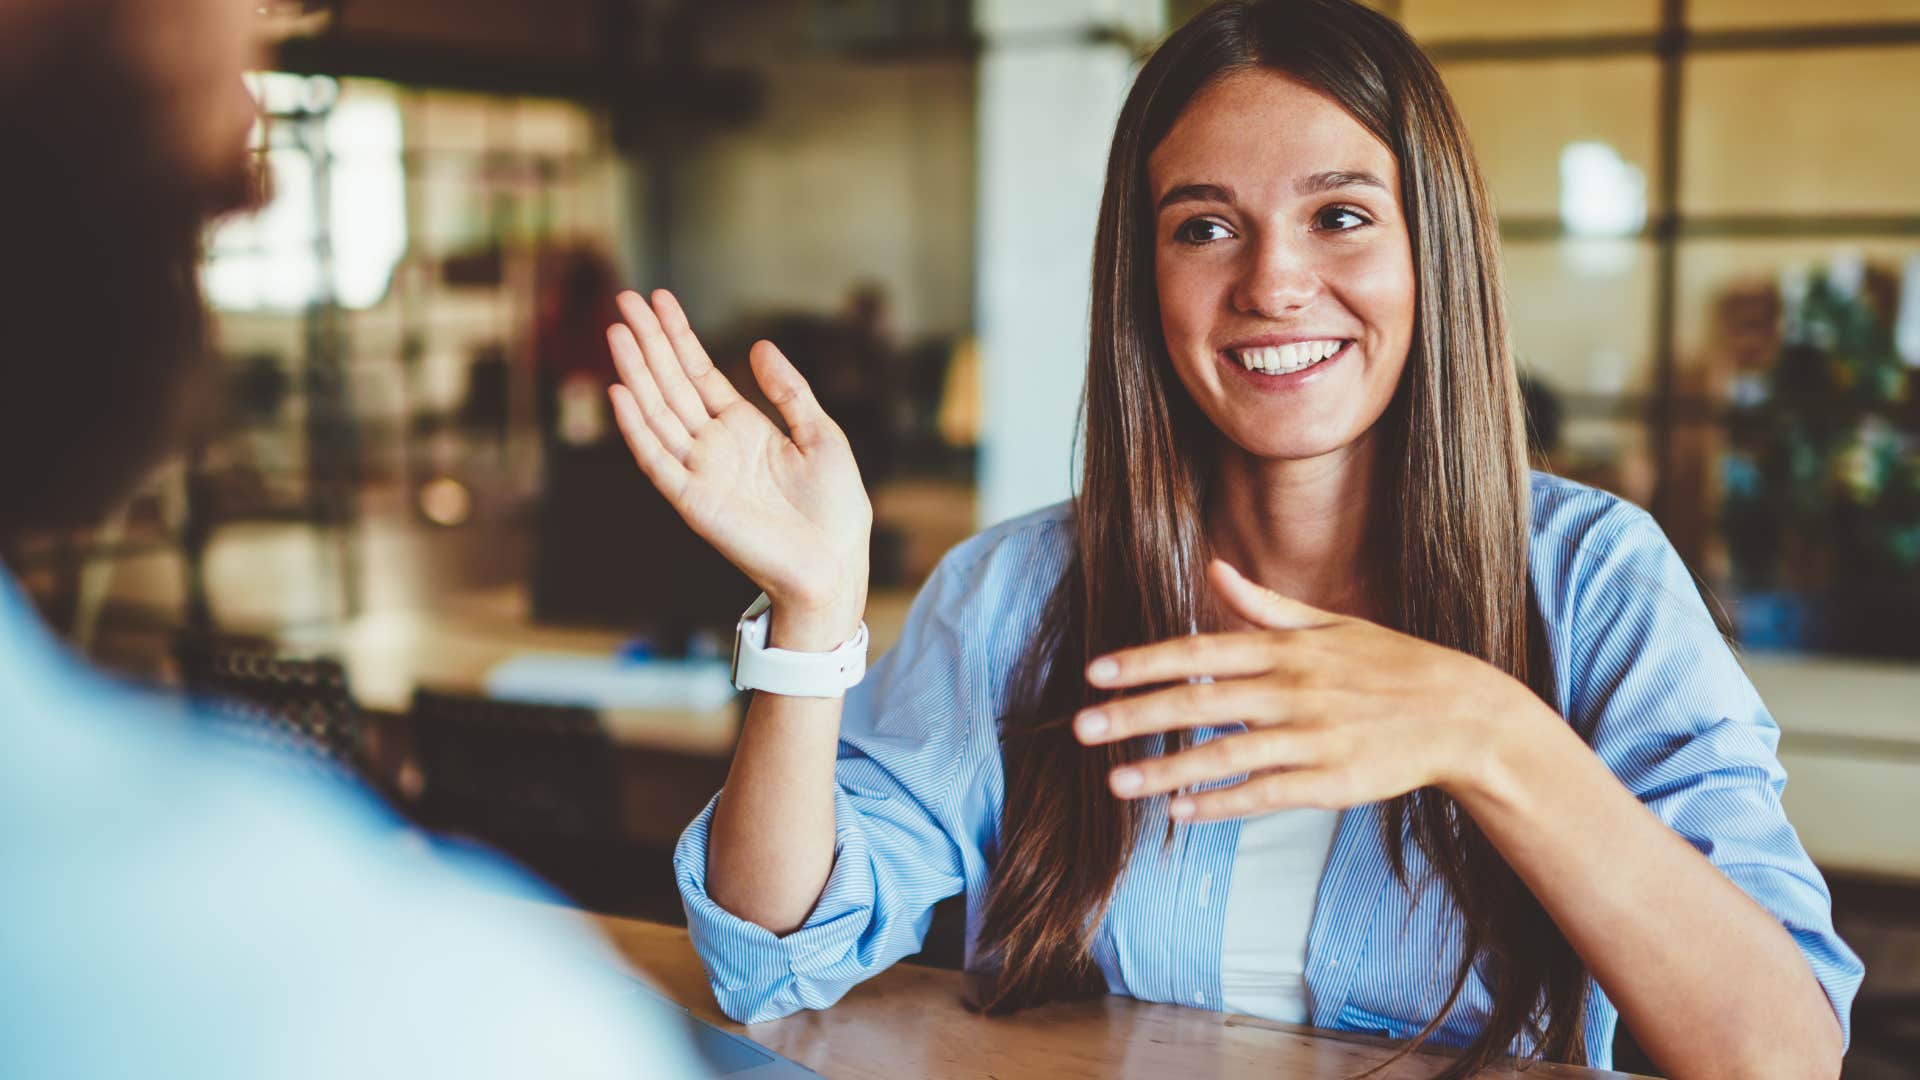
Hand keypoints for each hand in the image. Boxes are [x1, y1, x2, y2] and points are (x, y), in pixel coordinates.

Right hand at [607, 289, 870, 636]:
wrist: (836, 562)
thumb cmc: (835, 506)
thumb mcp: (821, 434)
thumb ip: (789, 391)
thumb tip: (758, 345)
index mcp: (744, 428)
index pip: (699, 373)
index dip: (678, 336)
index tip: (658, 299)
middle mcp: (715, 446)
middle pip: (671, 384)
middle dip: (649, 342)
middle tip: (625, 298)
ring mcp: (700, 471)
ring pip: (658, 413)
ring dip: (636, 372)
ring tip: (617, 331)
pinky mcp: (693, 500)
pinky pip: (657, 459)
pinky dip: (637, 427)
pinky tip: (621, 391)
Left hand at [1071, 558, 1547, 821]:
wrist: (1463, 715)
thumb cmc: (1392, 666)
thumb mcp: (1331, 625)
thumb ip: (1265, 605)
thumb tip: (1214, 569)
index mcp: (1288, 649)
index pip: (1201, 651)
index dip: (1145, 661)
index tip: (1095, 672)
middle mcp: (1293, 689)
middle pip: (1200, 701)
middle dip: (1136, 715)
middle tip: (1082, 728)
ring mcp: (1312, 738)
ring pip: (1225, 754)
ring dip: (1166, 769)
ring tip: (1115, 782)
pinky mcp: (1331, 781)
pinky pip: (1265, 794)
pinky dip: (1221, 803)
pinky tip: (1180, 812)